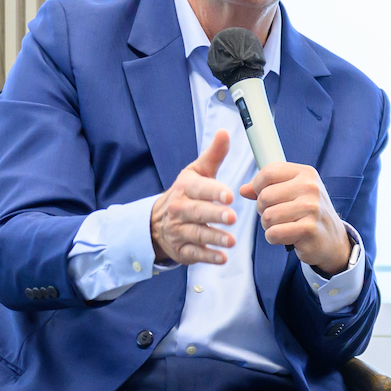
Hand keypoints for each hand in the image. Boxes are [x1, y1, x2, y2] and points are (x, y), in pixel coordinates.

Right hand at [150, 130, 235, 266]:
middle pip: (197, 212)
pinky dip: (208, 257)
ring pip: (197, 234)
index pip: (199, 189)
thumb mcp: (197, 172)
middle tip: (232, 217)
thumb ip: (213, 155)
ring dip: (214, 238)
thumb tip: (225, 132)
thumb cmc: (186, 193)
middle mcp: (180, 209)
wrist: (157, 221)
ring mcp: (180, 230)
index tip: (229, 195)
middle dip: (214, 215)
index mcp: (186, 188)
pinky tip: (222, 258)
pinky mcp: (182, 249)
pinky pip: (194, 254)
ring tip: (231, 241)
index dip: (213, 191)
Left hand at [242, 161, 350, 273]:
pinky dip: (274, 238)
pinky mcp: (308, 229)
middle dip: (263, 210)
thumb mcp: (291, 193)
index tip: (264, 197)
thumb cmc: (307, 213)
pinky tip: (287, 237)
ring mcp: (311, 208)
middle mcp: (310, 187)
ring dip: (269, 226)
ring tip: (283, 226)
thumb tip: (243, 190)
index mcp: (305, 174)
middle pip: (264, 196)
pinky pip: (273, 233)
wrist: (332, 239)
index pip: (268, 172)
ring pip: (267, 216)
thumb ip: (266, 188)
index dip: (257, 187)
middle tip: (276, 216)